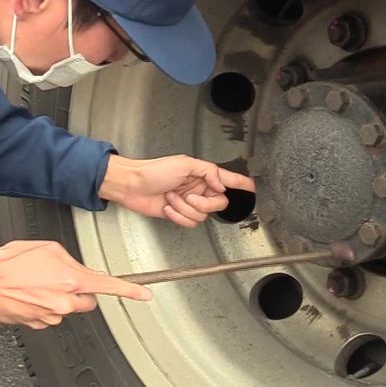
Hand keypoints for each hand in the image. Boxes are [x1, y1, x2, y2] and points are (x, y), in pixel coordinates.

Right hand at [0, 240, 152, 329]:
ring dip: (58, 298)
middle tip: (59, 279)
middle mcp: (65, 302)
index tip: (145, 295)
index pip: (109, 286)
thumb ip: (70, 261)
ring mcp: (52, 315)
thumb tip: (77, 270)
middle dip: (79, 291)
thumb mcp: (48, 248)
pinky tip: (29, 295)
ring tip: (36, 284)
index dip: (131, 291)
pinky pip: (50, 316)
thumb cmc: (11, 262)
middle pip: (87, 301)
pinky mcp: (38, 324)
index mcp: (71, 279)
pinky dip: (43, 307)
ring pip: (67, 309)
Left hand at [99, 154, 256, 227]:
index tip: (253, 187)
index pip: (227, 179)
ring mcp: (188, 202)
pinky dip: (178, 216)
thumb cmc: (153, 170)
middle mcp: (198, 188)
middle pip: (218, 204)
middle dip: (203, 203)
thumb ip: (208, 172)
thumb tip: (222, 185)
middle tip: (189, 196)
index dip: (241, 183)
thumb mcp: (184, 163)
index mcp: (202, 174)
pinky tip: (168, 208)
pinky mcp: (179, 214)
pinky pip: (189, 223)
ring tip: (171, 198)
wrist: (132, 185)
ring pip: (202, 215)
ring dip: (184, 208)